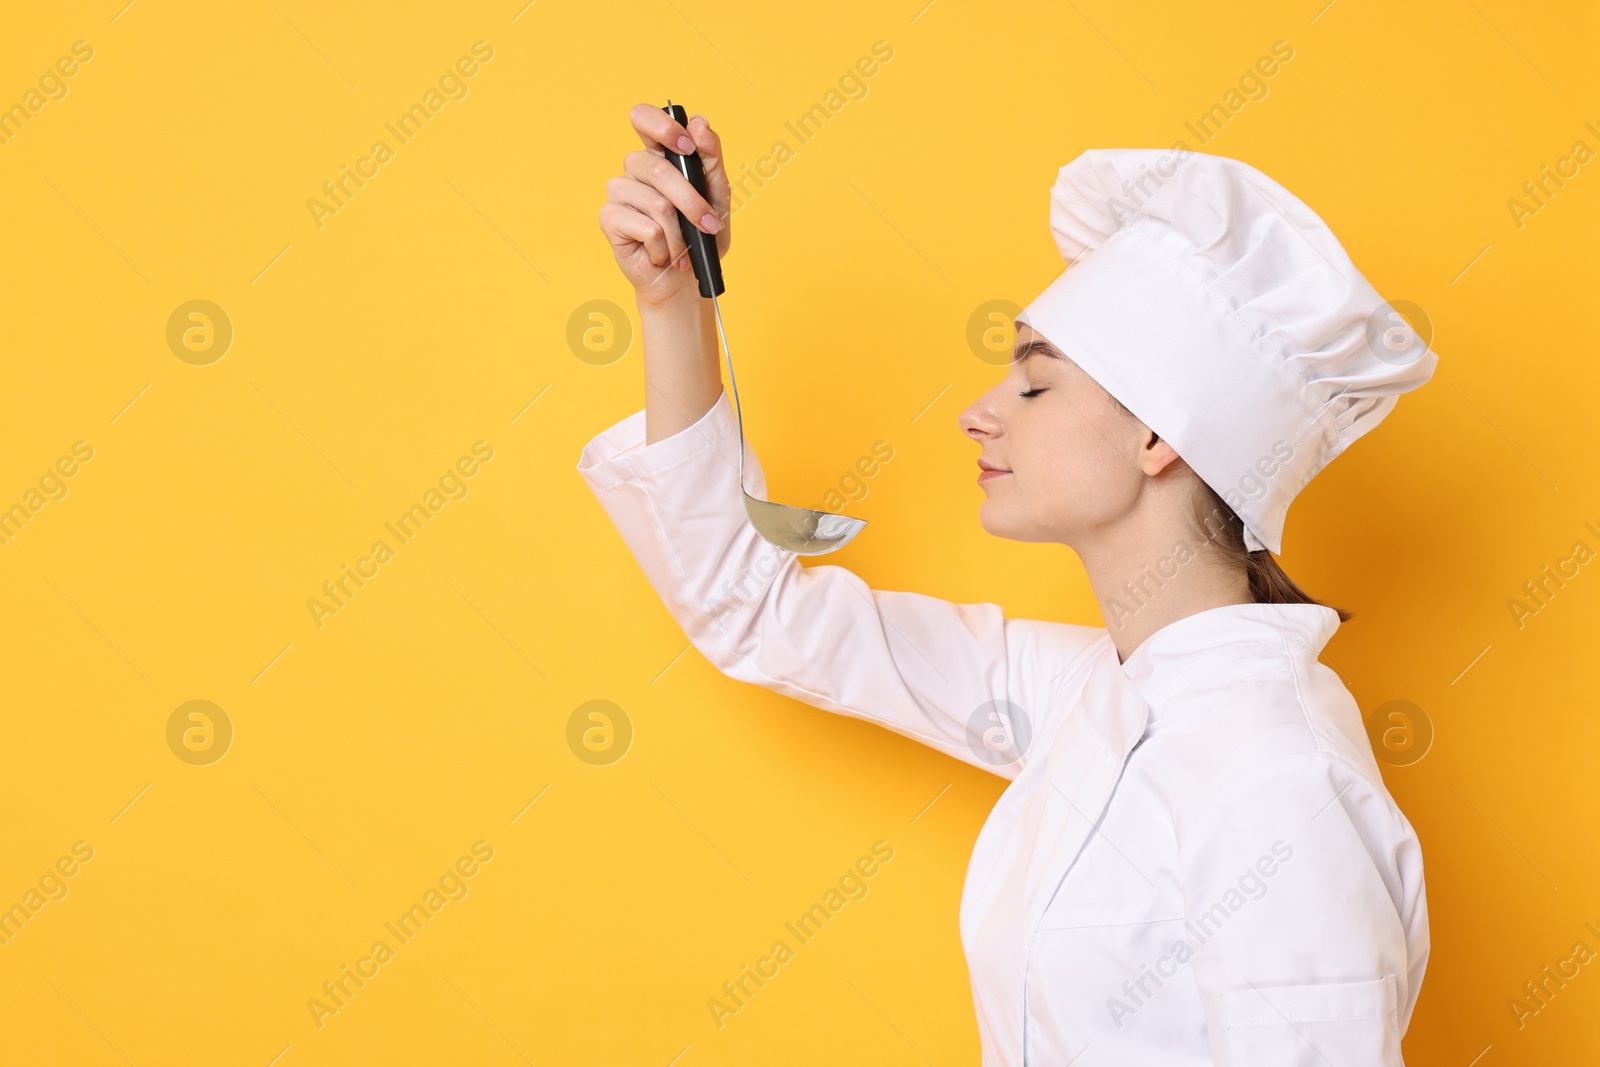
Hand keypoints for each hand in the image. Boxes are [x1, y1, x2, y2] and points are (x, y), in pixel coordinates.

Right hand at [598, 105, 731, 305]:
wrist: (684, 280)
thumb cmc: (699, 236)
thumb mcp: (717, 196)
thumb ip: (711, 158)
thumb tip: (699, 123)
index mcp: (658, 155)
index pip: (645, 118)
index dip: (662, 127)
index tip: (686, 146)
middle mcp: (635, 169)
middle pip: (658, 169)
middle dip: (691, 202)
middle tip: (709, 225)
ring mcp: (619, 192)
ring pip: (657, 204)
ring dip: (679, 234)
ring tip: (682, 248)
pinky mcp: (609, 219)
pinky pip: (646, 228)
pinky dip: (664, 247)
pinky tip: (661, 254)